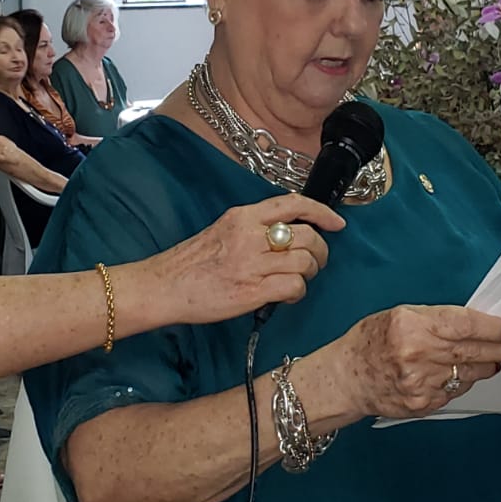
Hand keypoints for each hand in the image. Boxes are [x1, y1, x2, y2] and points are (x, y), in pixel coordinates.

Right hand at [143, 194, 342, 324]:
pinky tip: (287, 297)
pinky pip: (293, 287)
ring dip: (309, 274)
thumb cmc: (191, 262)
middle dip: (321, 252)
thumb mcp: (222, 229)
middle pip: (307, 236)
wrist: (164, 286)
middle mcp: (249, 236)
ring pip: (305, 262)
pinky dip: (298, 293)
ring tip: (298, 280)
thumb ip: (252, 227)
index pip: (293, 205)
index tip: (337, 223)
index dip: (322, 212)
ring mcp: (251, 264)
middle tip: (315, 262)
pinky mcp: (251, 291)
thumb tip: (286, 233)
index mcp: (242, 217)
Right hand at [328, 305, 500, 418]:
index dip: (490, 327)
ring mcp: (420, 382)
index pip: (463, 324)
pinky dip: (463, 382)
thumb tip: (471, 324)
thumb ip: (434, 319)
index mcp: (410, 325)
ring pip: (467, 373)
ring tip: (493, 360)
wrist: (347, 379)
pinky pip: (454, 391)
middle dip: (495, 348)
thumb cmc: (369, 343)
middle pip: (470, 351)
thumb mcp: (398, 316)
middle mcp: (416, 354)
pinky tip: (463, 375)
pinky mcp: (422, 403)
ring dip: (485, 366)